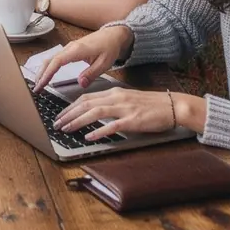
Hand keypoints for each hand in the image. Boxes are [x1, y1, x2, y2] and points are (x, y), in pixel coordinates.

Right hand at [33, 24, 133, 92]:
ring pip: (50, 59)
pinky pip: (55, 58)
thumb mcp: (104, 63)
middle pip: (49, 60)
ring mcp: (69, 48)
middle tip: (36, 88)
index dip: (47, 73)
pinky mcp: (70, 50)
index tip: (41, 84)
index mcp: (77, 50)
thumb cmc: (109, 47)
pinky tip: (47, 75)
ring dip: (43, 71)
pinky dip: (48, 67)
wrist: (113, 35)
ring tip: (39, 84)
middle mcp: (70, 47)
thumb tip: (80, 84)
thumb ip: (91, 74)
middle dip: (40, 74)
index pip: (57, 62)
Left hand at [53, 87, 185, 140]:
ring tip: (66, 129)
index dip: (71, 106)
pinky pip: (112, 125)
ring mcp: (124, 108)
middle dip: (68, 113)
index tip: (60, 114)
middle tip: (57, 123)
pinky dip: (98, 131)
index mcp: (114, 92)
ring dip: (77, 121)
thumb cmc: (151, 105)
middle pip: (86, 103)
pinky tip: (89, 136)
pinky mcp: (133, 120)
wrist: (173, 106)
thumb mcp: (128, 99)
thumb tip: (96, 111)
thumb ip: (112, 104)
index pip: (86, 97)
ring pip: (95, 112)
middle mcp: (116, 98)